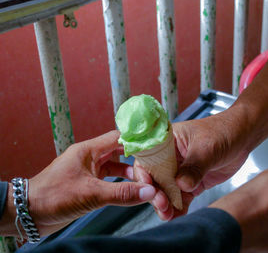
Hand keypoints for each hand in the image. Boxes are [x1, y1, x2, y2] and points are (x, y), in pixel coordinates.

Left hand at [1, 131, 155, 236]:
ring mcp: (88, 170)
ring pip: (115, 166)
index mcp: (88, 150)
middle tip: (154, 166)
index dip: (136, 140)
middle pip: (119, 151)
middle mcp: (90, 157)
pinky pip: (109, 179)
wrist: (29, 213)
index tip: (154, 146)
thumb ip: (122, 193)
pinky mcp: (87, 184)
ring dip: (130, 173)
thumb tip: (149, 192)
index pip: (118, 138)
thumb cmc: (54, 196)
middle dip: (136, 158)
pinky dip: (120, 183)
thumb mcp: (91, 194)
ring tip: (146, 180)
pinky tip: (131, 190)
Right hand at [134, 114, 249, 219]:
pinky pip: (181, 197)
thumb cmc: (224, 131)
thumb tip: (181, 185)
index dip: (144, 174)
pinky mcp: (191, 183)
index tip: (149, 188)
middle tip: (162, 204)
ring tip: (168, 215)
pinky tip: (177, 215)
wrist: (243, 138)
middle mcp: (170, 157)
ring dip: (165, 204)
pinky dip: (178, 208)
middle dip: (155, 193)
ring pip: (166, 191)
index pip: (148, 158)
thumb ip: (194, 166)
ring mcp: (180, 171)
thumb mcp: (207, 148)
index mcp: (167, 141)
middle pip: (155, 178)